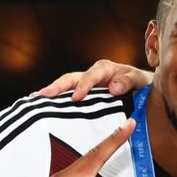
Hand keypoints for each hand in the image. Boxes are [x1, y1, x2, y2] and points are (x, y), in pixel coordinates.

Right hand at [32, 59, 154, 101]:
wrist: (142, 88)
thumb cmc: (140, 83)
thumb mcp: (139, 80)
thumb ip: (128, 81)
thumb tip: (112, 87)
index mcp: (104, 69)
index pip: (90, 76)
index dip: (83, 86)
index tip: (76, 98)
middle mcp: (91, 75)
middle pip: (70, 78)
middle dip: (56, 86)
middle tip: (42, 95)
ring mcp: (85, 85)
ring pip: (65, 87)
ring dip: (50, 93)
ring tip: (34, 100)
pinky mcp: (83, 95)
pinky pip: (67, 96)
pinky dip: (55, 101)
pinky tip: (41, 107)